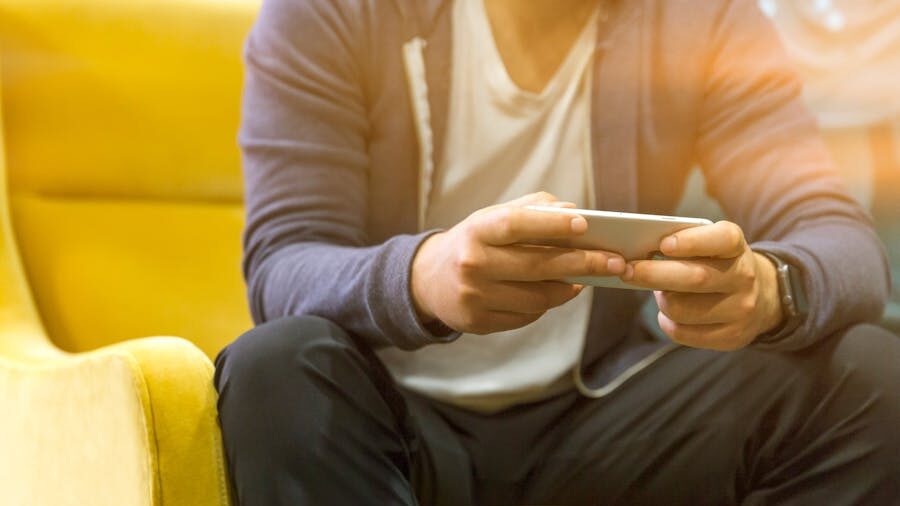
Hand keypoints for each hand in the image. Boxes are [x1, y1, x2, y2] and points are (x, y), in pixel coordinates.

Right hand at [411, 192, 625, 334]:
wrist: (428, 280)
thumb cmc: (473, 242)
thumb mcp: (492, 218)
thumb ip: (532, 210)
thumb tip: (574, 212)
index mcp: (476, 231)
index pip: (517, 225)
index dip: (552, 225)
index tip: (585, 224)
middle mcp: (472, 264)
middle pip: (537, 266)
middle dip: (582, 263)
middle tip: (615, 262)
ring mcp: (474, 297)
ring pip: (538, 298)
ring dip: (567, 289)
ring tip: (582, 279)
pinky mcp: (477, 323)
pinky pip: (526, 317)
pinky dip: (546, 305)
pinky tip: (553, 294)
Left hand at [620, 221, 783, 349]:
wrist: (761, 297)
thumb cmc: (717, 264)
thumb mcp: (711, 246)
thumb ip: (682, 244)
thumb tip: (638, 254)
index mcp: (736, 246)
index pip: (721, 239)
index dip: (692, 242)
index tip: (664, 245)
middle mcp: (744, 276)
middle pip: (695, 278)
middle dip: (654, 274)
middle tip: (627, 271)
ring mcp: (742, 309)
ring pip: (684, 309)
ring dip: (661, 301)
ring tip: (660, 293)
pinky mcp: (733, 336)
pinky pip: (685, 333)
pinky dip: (667, 323)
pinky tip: (668, 315)